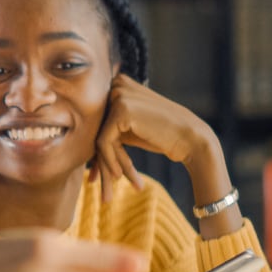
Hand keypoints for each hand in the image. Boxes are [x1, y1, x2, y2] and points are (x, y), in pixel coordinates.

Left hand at [92, 74, 219, 202]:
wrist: (191, 138)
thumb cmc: (161, 135)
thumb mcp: (130, 127)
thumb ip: (108, 126)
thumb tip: (80, 140)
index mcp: (118, 83)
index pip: (99, 120)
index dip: (98, 149)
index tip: (96, 174)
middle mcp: (116, 84)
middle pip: (96, 128)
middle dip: (98, 159)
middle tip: (94, 183)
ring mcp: (119, 95)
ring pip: (97, 136)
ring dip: (104, 164)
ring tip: (109, 188)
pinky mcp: (121, 110)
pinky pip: (103, 142)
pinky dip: (109, 161)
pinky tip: (119, 176)